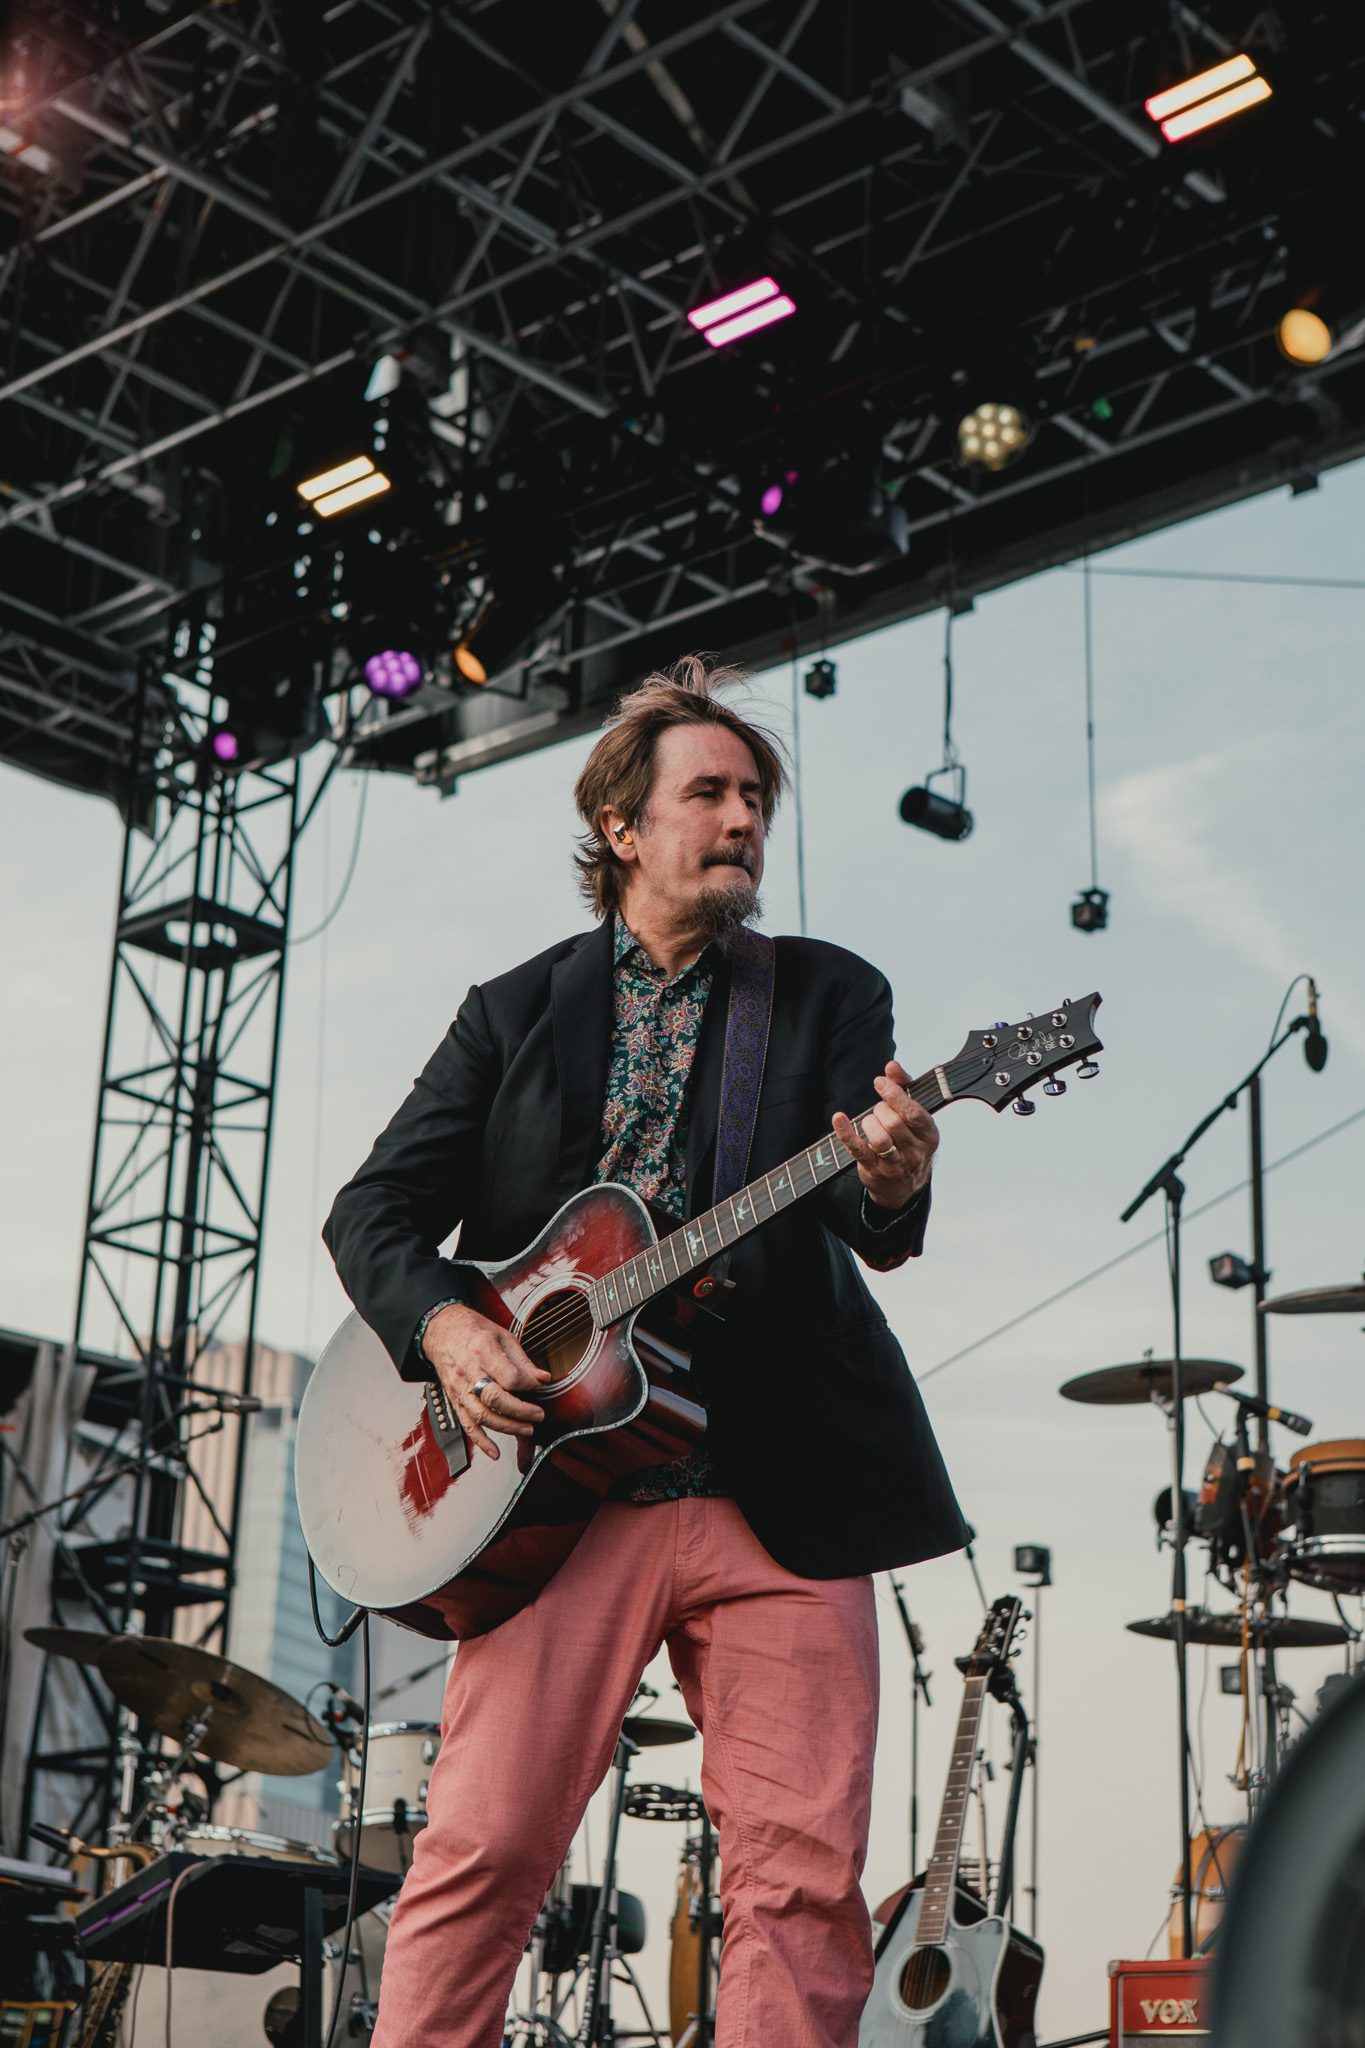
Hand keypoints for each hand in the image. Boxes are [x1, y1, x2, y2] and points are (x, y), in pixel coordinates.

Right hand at [421, 1303, 550, 1460]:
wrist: (441, 1331)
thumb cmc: (473, 1331)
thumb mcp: (502, 1336)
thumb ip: (522, 1361)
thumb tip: (542, 1379)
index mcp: (482, 1350)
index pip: (508, 1375)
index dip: (528, 1384)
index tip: (540, 1385)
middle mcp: (468, 1371)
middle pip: (494, 1398)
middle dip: (520, 1411)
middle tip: (538, 1415)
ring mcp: (459, 1387)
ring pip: (481, 1415)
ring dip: (506, 1427)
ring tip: (527, 1429)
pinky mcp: (455, 1400)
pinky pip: (467, 1424)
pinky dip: (480, 1441)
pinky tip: (494, 1452)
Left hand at [832, 1059, 937, 1211]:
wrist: (904, 1186)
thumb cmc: (908, 1141)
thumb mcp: (913, 1116)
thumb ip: (904, 1087)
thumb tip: (892, 1065)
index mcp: (929, 1134)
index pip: (914, 1113)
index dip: (895, 1095)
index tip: (880, 1082)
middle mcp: (915, 1151)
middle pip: (894, 1123)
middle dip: (881, 1109)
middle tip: (878, 1110)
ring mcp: (895, 1164)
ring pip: (879, 1139)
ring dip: (869, 1122)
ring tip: (870, 1121)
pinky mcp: (874, 1170)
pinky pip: (858, 1150)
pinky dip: (846, 1132)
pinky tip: (838, 1118)